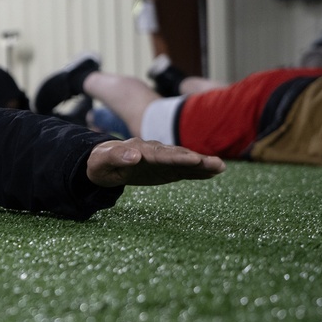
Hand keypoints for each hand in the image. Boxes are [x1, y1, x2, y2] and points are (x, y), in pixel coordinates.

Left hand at [86, 138, 225, 187]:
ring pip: (184, 161)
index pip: (160, 154)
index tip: (192, 160)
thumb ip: (117, 156)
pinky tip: (213, 172)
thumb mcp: (102, 161)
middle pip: (178, 156)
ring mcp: (162, 160)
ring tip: (220, 167)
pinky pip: (184, 170)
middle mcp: (155, 152)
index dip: (176, 157)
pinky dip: (198, 171)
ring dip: (202, 164)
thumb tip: (135, 154)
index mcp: (140, 149)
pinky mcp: (166, 169)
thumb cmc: (101, 162)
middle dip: (197, 160)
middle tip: (217, 164)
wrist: (104, 162)